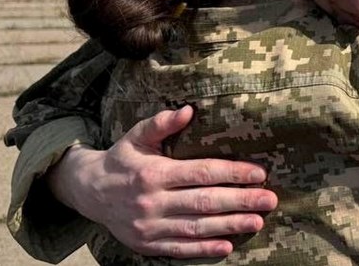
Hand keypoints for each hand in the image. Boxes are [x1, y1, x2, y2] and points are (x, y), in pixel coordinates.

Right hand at [48, 106, 276, 258]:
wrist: (88, 192)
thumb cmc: (121, 159)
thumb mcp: (136, 136)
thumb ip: (161, 123)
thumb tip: (188, 110)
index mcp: (153, 173)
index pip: (201, 173)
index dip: (232, 174)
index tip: (259, 174)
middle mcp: (152, 201)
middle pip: (204, 202)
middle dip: (240, 201)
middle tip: (270, 200)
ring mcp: (149, 226)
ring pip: (196, 227)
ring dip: (229, 226)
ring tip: (256, 221)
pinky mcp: (147, 244)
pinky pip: (180, 248)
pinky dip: (204, 249)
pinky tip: (227, 245)